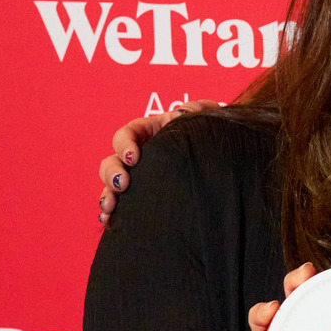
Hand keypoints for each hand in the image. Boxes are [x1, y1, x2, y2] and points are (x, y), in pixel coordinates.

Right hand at [98, 100, 222, 224]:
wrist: (222, 157)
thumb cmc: (210, 132)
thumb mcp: (207, 116)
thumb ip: (197, 109)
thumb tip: (180, 113)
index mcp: (148, 132)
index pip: (127, 135)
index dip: (124, 145)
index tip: (134, 157)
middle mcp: (138, 156)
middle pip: (112, 162)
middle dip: (112, 173)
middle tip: (124, 185)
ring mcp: (138, 178)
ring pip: (111, 186)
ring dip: (107, 195)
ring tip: (111, 208)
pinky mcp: (141, 197)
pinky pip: (121, 207)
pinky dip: (113, 214)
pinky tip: (111, 221)